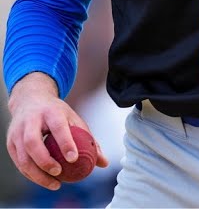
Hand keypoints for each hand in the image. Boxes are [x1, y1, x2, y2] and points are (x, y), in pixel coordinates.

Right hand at [6, 74, 108, 190]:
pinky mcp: (10, 142)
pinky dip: (30, 174)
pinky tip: (44, 180)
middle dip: (45, 160)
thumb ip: (88, 140)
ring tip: (54, 183)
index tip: (74, 159)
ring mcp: (17, 132)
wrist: (30, 101)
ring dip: (37, 173)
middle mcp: (30, 121)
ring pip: (22, 156)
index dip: (65, 143)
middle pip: (32, 142)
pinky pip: (18, 162)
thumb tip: (103, 163)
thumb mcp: (74, 119)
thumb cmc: (56, 113)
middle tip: (59, 172)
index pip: (58, 127)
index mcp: (51, 112)